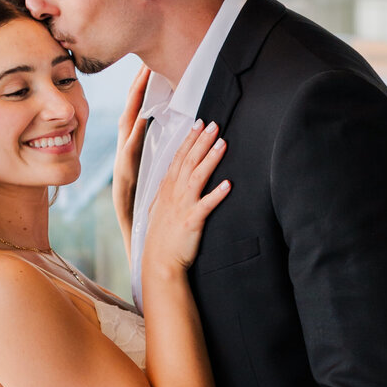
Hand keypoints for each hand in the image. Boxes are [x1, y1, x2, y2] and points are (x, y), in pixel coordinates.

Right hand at [112, 65, 150, 241]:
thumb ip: (147, 157)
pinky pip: (132, 160)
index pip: (133, 120)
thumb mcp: (146, 180)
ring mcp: (126, 175)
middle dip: (136, 93)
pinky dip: (136, 141)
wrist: (140, 245)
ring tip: (152, 91)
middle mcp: (124, 163)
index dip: (139, 95)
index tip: (147, 70)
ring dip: (140, 112)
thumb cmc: (144, 214)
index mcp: (129, 159)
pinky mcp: (131, 189)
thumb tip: (155, 133)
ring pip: (130, 137)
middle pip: (129, 120)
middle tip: (145, 66)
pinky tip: (146, 124)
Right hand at [143, 121, 230, 272]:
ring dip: (210, 158)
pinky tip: (228, 184)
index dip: (189, 139)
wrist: (159, 262)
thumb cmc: (161, 238)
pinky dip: (217, 194)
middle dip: (202, 141)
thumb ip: (166, 193)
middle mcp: (173, 193)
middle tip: (214, 124)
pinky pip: (206, 205)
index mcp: (166, 189)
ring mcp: (182, 206)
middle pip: (188, 161)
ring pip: (197, 176)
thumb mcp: (158, 210)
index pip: (178, 157)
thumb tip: (170, 181)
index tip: (199, 124)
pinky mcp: (192, 221)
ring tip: (222, 143)